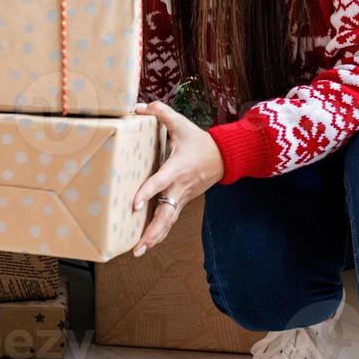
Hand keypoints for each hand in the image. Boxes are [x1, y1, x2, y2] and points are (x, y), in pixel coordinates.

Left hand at [129, 100, 223, 256]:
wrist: (225, 157)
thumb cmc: (200, 141)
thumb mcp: (181, 123)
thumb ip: (160, 112)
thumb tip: (138, 106)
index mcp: (177, 169)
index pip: (160, 183)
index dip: (147, 192)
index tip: (134, 205)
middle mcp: (179, 187)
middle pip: (166, 215)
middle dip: (152, 232)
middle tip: (138, 246)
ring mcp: (183, 197)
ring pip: (168, 222)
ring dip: (155, 238)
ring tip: (139, 251)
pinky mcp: (183, 201)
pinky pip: (170, 219)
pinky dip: (160, 231)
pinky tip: (148, 241)